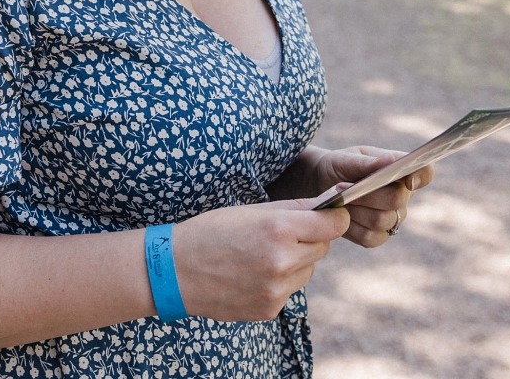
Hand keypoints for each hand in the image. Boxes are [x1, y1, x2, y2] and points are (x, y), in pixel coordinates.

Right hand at [172, 200, 349, 321]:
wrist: (174, 272)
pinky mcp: (269, 309)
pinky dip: (279, 282)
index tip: (329, 215)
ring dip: (296, 261)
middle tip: (282, 234)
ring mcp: (276, 290)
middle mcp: (281, 262)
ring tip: (261, 255)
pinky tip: (252, 275)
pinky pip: (290, 290)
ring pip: (308, 270)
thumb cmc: (212, 232)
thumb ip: (296, 208)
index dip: (334, 217)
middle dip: (310, 238)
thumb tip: (334, 200)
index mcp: (278, 229)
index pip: (333, 224)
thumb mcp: (252, 210)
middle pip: (323, 247)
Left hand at [310, 146, 434, 248]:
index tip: (408, 179)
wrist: (320, 184)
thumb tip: (390, 161)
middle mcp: (403, 196)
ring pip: (381, 220)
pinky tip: (341, 214)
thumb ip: (368, 162)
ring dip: (356, 209)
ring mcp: (392, 218)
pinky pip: (370, 237)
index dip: (421, 176)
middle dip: (368, 194)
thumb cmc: (339, 166)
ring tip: (338, 198)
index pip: (425, 172)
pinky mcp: (378, 237)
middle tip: (342, 186)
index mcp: (401, 170)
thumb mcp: (347, 158)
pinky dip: (351, 226)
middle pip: (397, 200)